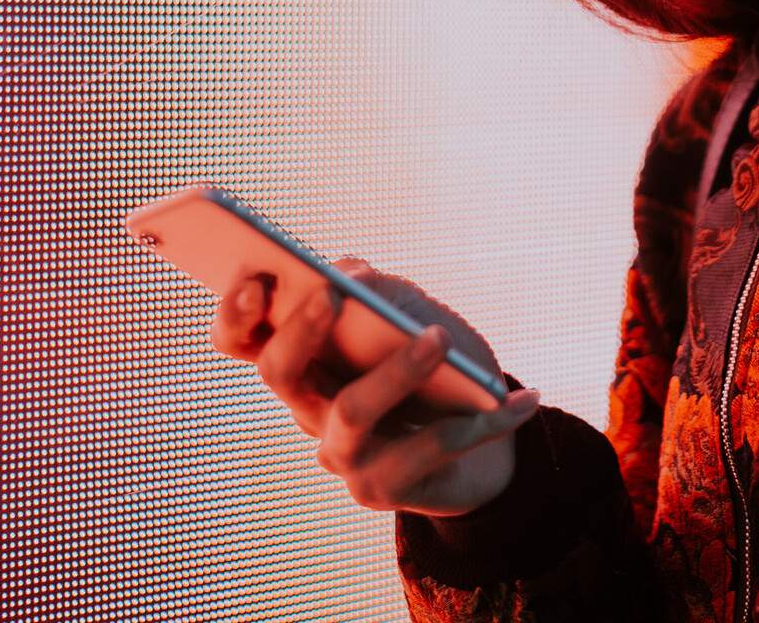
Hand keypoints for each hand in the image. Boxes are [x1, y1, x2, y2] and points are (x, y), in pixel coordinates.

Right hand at [209, 257, 541, 516]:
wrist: (484, 437)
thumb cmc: (439, 367)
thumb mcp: (414, 314)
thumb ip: (380, 292)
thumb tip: (351, 270)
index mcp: (304, 361)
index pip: (241, 340)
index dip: (235, 311)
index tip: (255, 276)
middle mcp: (308, 407)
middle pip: (278, 372)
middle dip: (300, 330)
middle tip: (331, 294)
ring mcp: (341, 453)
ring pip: (350, 409)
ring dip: (396, 370)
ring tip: (439, 338)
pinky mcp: (383, 488)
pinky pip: (430, 446)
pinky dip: (484, 420)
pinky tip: (523, 399)